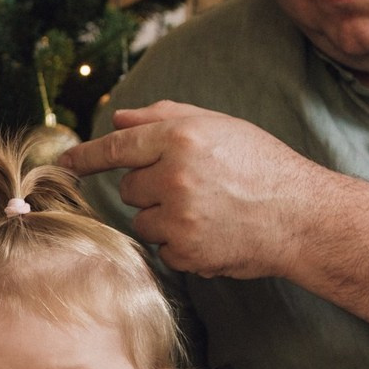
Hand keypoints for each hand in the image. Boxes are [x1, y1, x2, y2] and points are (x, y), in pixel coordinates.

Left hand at [62, 101, 321, 278]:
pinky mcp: (186, 251)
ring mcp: (179, 216)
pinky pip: (162, 249)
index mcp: (181, 137)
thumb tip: (117, 117)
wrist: (303, 216)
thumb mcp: (219, 126)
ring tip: (207, 210)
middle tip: (192, 187)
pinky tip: (213, 233)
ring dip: (163, 219)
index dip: (87, 156)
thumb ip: (164, 117)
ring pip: (141, 221)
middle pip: (129, 188)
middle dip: (150, 189)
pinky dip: (180, 245)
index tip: (66, 162)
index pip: (117, 147)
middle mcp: (175, 175)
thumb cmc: (262, 165)